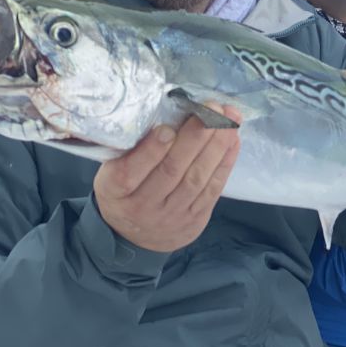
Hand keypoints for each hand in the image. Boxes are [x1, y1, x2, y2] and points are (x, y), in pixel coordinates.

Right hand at [93, 105, 241, 252]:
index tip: (167, 128)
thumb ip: (132, 149)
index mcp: (115, 191)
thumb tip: (168, 112)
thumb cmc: (125, 191)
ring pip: (196, 178)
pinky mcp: (195, 219)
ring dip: (217, 145)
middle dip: (195, 137)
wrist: (135, 237)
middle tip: (211, 109)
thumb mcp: (112, 171)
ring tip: (229, 118)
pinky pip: (213, 189)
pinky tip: (233, 139)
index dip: (150, 151)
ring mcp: (172, 215)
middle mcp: (143, 206)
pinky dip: (225, 161)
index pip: (129, 173)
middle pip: (171, 171)